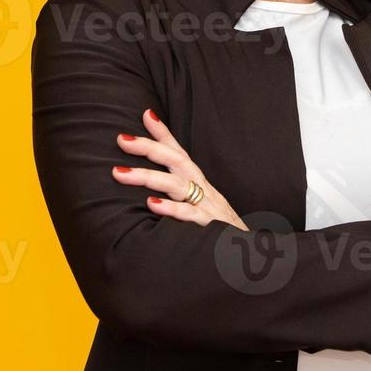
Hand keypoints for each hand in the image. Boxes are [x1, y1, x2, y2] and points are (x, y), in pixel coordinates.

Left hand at [110, 108, 247, 229]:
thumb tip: (150, 190)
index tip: (146, 114)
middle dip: (148, 148)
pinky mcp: (211, 227)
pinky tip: (151, 205)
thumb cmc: (220, 230)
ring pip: (177, 185)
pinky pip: (190, 215)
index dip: (164, 134)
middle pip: (176, 161)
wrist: (251, 255)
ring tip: (120, 173)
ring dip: (147, 176)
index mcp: (200, 184)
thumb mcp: (201, 207)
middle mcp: (203, 190)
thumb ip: (179, 194)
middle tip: (121, 139)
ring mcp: (208, 207)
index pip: (180, 153)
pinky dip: (172, 209)